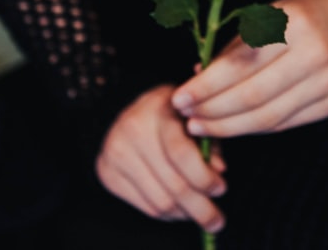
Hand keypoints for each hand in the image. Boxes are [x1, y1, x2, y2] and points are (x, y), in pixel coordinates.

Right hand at [96, 84, 227, 233]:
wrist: (135, 111)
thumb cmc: (174, 115)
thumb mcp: (197, 119)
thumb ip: (209, 143)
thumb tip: (218, 171)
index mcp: (159, 109)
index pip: (181, 153)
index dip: (204, 177)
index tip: (220, 188)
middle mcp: (133, 130)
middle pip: (172, 184)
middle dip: (200, 207)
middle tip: (217, 219)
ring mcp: (116, 152)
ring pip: (160, 202)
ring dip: (185, 213)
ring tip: (200, 213)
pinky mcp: (107, 172)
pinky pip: (146, 207)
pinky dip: (169, 214)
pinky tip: (180, 208)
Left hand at [171, 0, 327, 136]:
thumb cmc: (299, 14)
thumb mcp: (267, 15)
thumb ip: (234, 47)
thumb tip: (196, 77)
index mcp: (294, 23)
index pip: (242, 63)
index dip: (207, 86)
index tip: (179, 98)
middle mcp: (316, 53)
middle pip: (254, 95)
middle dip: (213, 111)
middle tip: (186, 118)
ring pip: (269, 116)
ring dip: (230, 126)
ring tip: (202, 127)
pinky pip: (286, 122)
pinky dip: (254, 127)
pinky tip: (233, 126)